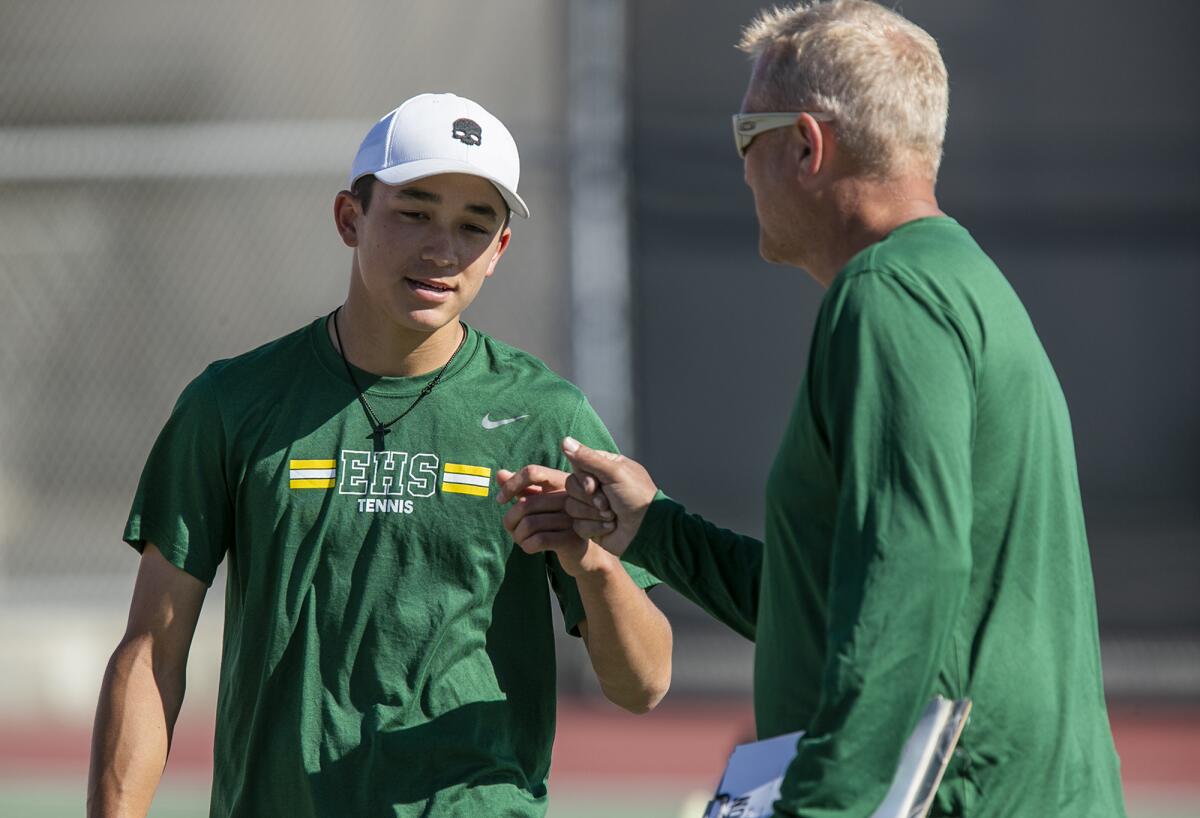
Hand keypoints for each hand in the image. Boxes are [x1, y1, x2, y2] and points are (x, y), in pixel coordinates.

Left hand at [495, 466, 616, 576]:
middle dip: (510, 520)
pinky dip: (527, 546)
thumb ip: (522, 489)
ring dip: (518, 536)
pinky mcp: (572, 539)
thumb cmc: (557, 525)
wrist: (582, 554)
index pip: (532, 472)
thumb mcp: (540, 504)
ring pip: (529, 524)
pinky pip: (538, 540)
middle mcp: (569, 496)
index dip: (511, 485)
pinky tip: (529, 547)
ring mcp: (572, 518)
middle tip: (512, 530)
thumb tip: (499, 474)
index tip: (500, 500)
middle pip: (526, 503)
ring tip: (521, 540)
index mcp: (560, 482)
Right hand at [560, 437, 656, 556]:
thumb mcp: (614, 472)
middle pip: (571, 487)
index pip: (577, 466)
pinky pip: (578, 526)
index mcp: (603, 468)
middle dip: (590, 498)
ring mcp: (592, 507)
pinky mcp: (590, 525)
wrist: (647, 530)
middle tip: (607, 504)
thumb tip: (565, 440)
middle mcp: (596, 486)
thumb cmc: (637, 497)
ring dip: (593, 514)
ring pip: (571, 507)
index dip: (583, 478)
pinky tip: (610, 527)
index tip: (595, 485)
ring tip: (612, 516)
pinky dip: (595, 527)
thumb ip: (588, 457)